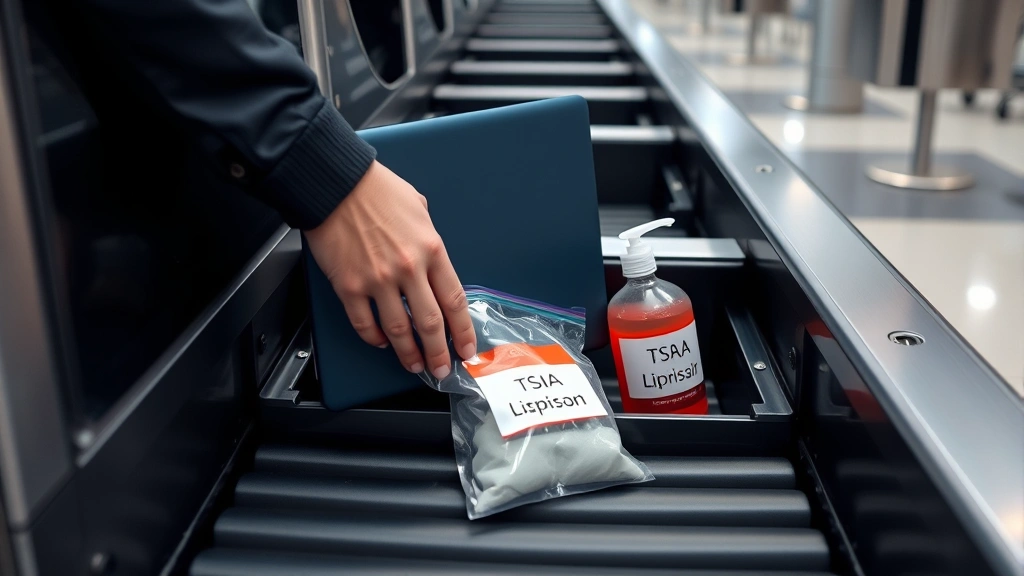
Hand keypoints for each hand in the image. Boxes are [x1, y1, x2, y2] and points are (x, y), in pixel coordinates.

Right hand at [304, 161, 475, 378]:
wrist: (335, 183)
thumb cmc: (376, 189)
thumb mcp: (419, 209)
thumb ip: (428, 239)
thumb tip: (432, 258)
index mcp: (431, 249)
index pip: (455, 301)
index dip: (463, 331)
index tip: (466, 348)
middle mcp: (408, 269)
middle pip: (430, 323)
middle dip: (439, 353)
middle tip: (442, 368)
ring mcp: (378, 280)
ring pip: (399, 330)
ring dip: (408, 354)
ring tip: (414, 365)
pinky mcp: (349, 286)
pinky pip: (364, 323)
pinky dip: (373, 337)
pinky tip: (380, 342)